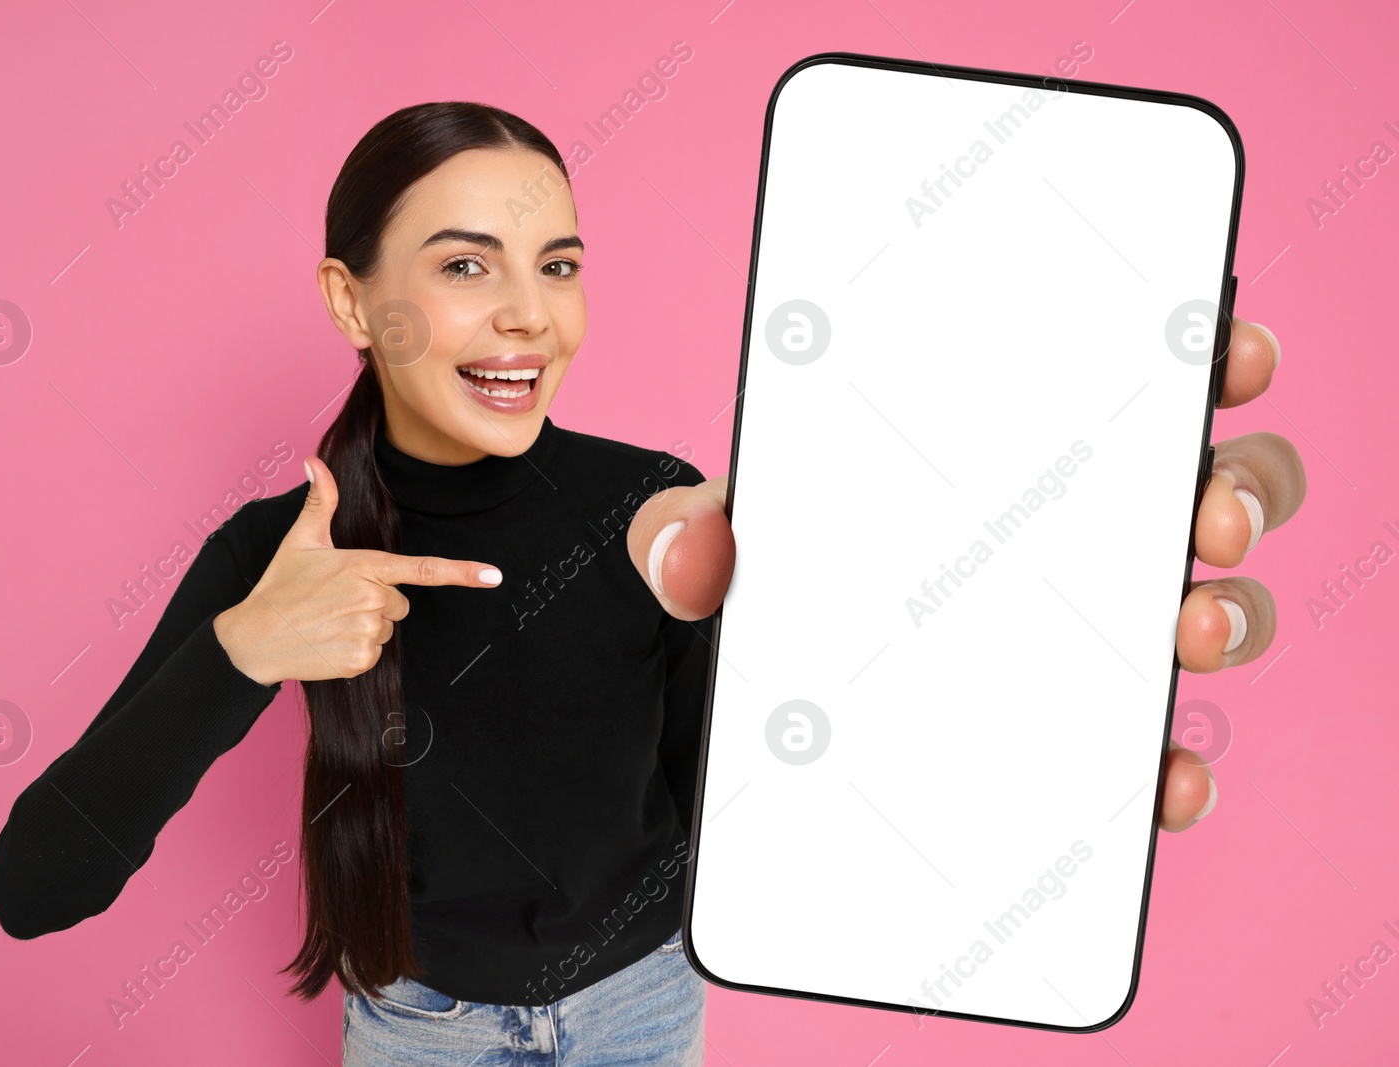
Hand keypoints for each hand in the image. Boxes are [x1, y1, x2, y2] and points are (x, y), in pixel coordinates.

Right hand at [215, 456, 502, 685]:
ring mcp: (367, 631)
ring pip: (388, 629)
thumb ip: (321, 501)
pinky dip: (356, 650)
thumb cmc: (279, 586)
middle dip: (376, 602)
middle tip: (336, 602)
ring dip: (366, 627)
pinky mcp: (360, 659)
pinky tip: (328, 642)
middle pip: (400, 603)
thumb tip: (314, 462)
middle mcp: (371, 598)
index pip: (423, 569)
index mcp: (364, 566)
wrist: (253, 639)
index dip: (462, 572)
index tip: (494, 577)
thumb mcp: (301, 540)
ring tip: (329, 622)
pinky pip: (375, 653)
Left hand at [628, 318, 1305, 833]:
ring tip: (1186, 631)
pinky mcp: (1078, 731)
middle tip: (1203, 512)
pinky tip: (1163, 779)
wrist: (750, 712)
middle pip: (1204, 485)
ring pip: (1209, 604)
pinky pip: (1155, 741)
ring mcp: (1083, 630)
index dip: (1199, 352)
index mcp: (998, 448)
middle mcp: (1066, 529)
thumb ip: (682, 533)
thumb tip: (693, 555)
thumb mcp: (711, 546)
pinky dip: (1174, 763)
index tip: (1223, 350)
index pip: (1124, 377)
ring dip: (1224, 614)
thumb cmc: (764, 586)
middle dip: (1234, 488)